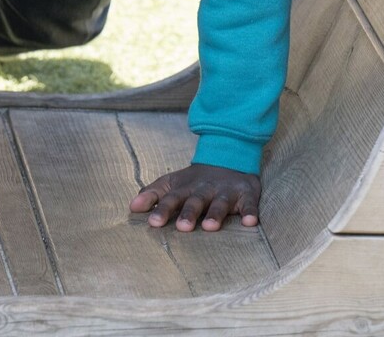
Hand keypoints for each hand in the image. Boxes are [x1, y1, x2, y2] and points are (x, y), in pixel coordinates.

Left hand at [128, 162, 260, 231]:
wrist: (229, 156)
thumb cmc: (195, 180)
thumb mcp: (173, 183)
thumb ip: (153, 194)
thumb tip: (132, 207)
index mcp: (185, 189)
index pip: (171, 199)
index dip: (162, 210)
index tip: (153, 222)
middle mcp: (205, 190)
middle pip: (196, 202)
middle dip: (189, 213)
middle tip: (182, 228)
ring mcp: (226, 192)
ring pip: (220, 203)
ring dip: (216, 214)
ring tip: (211, 227)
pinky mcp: (246, 195)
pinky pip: (250, 205)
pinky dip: (251, 213)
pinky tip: (251, 223)